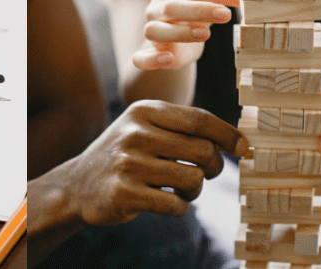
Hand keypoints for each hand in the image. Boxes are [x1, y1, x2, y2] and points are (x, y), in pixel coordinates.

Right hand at [56, 100, 246, 226]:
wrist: (76, 185)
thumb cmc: (124, 157)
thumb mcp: (143, 129)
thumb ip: (182, 129)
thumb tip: (240, 141)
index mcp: (143, 112)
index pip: (200, 120)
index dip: (229, 135)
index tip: (245, 149)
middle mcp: (135, 133)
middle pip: (203, 151)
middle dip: (213, 168)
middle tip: (203, 175)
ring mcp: (128, 163)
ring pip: (194, 180)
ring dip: (194, 192)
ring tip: (178, 190)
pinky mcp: (125, 193)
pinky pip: (176, 205)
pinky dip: (178, 208)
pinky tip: (162, 202)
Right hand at [133, 0, 238, 69]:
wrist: (174, 40)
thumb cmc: (194, 15)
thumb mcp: (208, 0)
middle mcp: (153, 9)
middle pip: (171, 7)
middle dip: (199, 10)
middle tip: (225, 15)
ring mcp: (148, 31)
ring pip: (154, 31)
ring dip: (179, 32)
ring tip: (206, 34)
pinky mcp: (146, 54)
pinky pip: (139, 58)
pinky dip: (150, 60)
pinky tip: (167, 59)